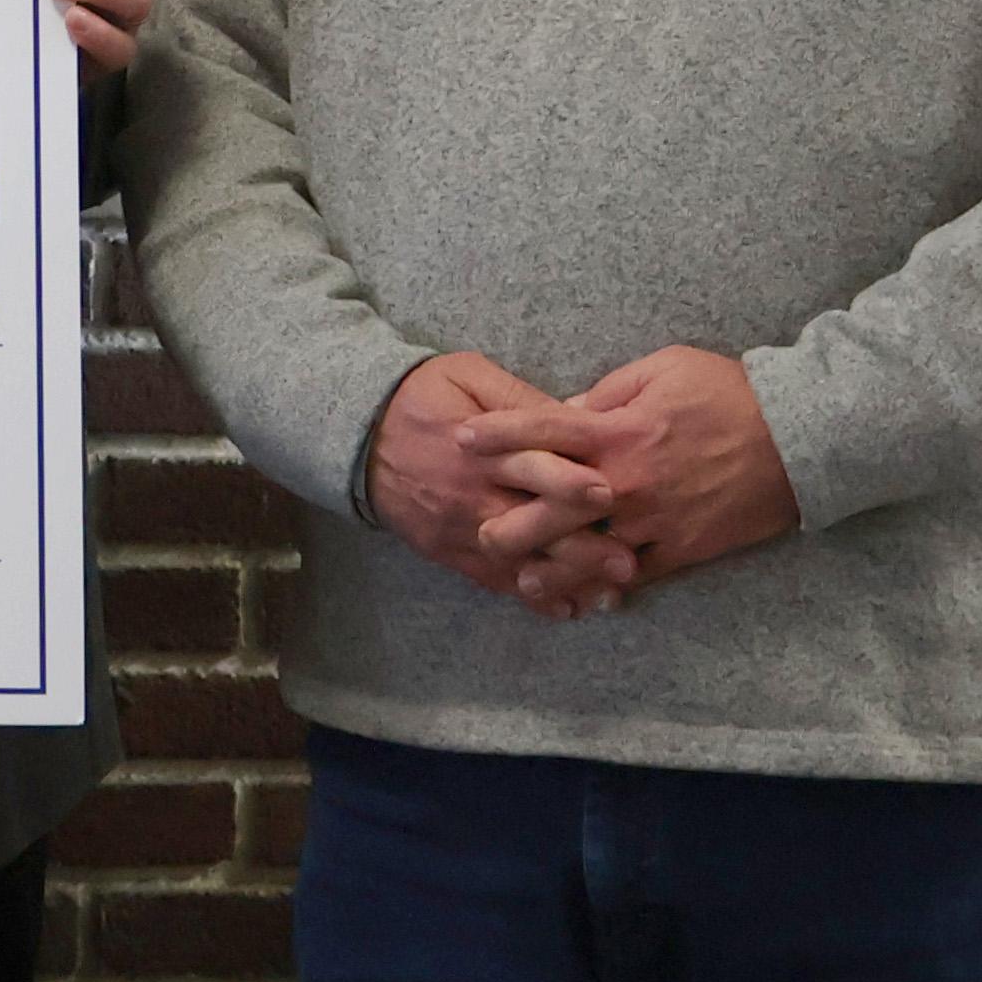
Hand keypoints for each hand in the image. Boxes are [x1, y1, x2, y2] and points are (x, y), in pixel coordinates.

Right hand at [365, 353, 637, 619]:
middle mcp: (471, 493)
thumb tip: (579, 418)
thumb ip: (522, 399)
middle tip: (627, 562)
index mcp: (481, 447)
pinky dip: (530, 597)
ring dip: (565, 580)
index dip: (569, 482)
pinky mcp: (446, 550)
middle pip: (532, 526)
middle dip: (581, 547)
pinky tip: (567, 607)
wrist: (354, 431)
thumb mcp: (469, 375)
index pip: (530, 466)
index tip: (610, 493)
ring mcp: (458, 528)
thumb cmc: (420, 394)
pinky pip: (492, 581)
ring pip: (518, 563)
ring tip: (610, 594)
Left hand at [460, 348, 799, 591]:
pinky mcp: (683, 548)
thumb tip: (568, 412)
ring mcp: (653, 519)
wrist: (801, 438)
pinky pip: (636, 573)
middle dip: (511, 519)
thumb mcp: (664, 369)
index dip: (497, 435)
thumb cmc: (731, 393)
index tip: (460, 440)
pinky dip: (609, 584)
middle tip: (476, 529)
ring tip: (522, 579)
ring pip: (589, 550)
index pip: (542, 431)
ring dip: (553, 566)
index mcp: (617, 430)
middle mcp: (626, 480)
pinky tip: (587, 598)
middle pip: (552, 506)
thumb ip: (609, 392)